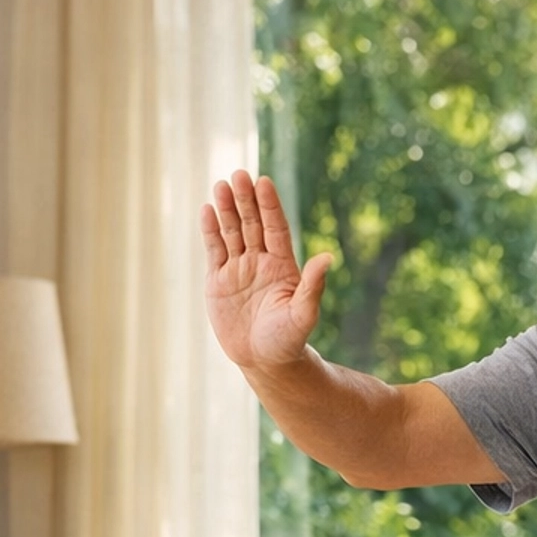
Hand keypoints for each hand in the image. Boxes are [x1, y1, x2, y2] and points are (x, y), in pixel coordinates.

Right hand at [200, 170, 332, 372]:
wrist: (264, 361)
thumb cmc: (288, 340)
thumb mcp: (302, 314)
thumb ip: (312, 286)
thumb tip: (328, 258)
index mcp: (282, 265)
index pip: (276, 228)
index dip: (270, 206)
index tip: (264, 182)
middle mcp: (260, 261)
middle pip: (252, 224)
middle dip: (245, 201)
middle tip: (239, 175)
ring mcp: (238, 268)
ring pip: (231, 232)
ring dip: (226, 209)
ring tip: (221, 185)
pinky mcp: (219, 280)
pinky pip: (214, 250)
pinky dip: (210, 231)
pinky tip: (207, 210)